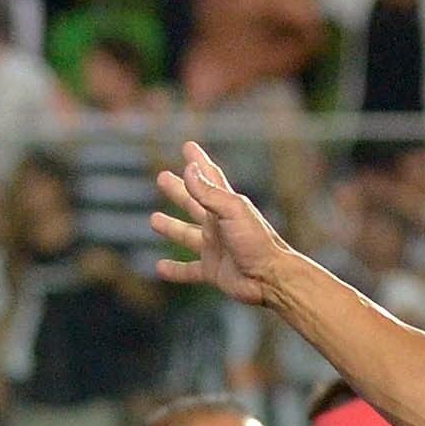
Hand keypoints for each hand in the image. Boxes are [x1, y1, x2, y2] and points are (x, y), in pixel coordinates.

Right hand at [154, 139, 291, 301]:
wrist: (271, 278)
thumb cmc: (257, 242)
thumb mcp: (232, 211)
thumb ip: (208, 192)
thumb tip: (190, 168)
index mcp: (226, 205)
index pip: (210, 177)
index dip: (198, 162)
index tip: (188, 146)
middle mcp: (219, 225)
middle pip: (193, 203)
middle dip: (178, 190)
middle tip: (161, 177)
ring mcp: (216, 248)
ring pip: (187, 235)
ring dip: (171, 227)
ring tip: (153, 219)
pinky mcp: (213, 271)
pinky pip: (189, 270)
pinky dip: (175, 270)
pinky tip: (159, 268)